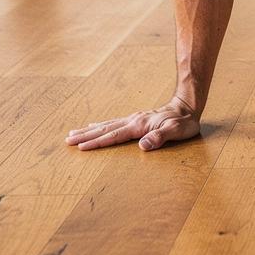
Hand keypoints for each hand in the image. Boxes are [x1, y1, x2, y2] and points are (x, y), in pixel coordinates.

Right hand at [65, 96, 199, 151]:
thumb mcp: (177, 131)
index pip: (114, 135)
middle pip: (105, 129)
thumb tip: (142, 145)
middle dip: (86, 135)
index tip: (80, 147)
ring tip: (73, 133)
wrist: (188, 106)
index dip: (97, 142)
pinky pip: (114, 122)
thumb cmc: (184, 122)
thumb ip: (160, 137)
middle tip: (67, 140)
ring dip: (90, 130)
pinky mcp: (136, 119)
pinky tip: (94, 125)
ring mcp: (134, 118)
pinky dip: (101, 125)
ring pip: (107, 124)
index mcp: (139, 125)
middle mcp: (133, 120)